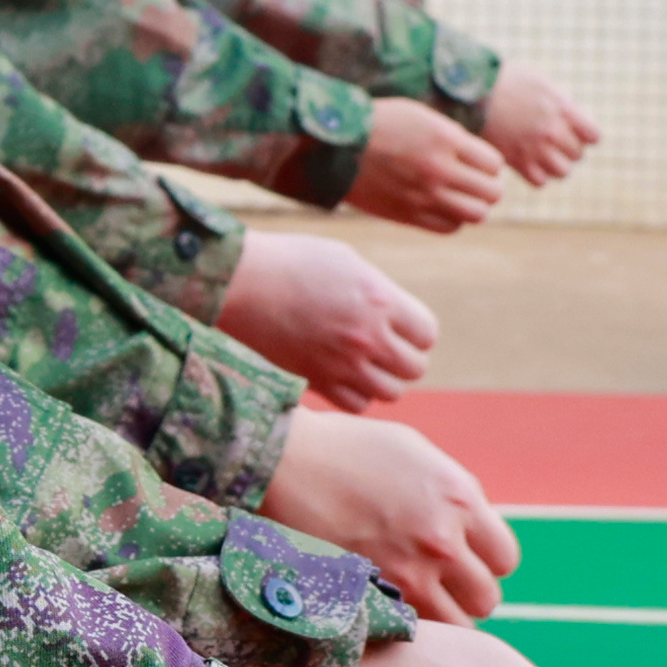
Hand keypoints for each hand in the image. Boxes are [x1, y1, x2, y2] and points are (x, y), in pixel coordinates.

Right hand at [218, 231, 440, 406]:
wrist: (240, 282)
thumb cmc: (291, 261)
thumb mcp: (346, 262)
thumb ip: (379, 291)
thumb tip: (397, 314)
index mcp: (379, 300)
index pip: (426, 333)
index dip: (417, 330)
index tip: (402, 326)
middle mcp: (367, 336)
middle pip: (414, 368)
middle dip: (405, 358)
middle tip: (387, 347)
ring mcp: (341, 363)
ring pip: (390, 392)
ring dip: (384, 379)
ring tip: (367, 364)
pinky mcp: (316, 381)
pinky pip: (356, 404)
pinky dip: (357, 394)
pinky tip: (344, 376)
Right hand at [265, 409, 517, 620]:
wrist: (284, 461)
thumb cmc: (349, 450)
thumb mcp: (417, 455)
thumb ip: (454, 497)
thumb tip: (474, 533)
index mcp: (459, 499)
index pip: (504, 559)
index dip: (485, 561)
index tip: (463, 558)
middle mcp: (441, 540)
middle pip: (486, 598)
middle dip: (466, 593)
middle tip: (439, 582)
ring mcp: (405, 573)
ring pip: (455, 626)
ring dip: (440, 616)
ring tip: (414, 598)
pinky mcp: (370, 595)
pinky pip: (408, 629)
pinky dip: (404, 624)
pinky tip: (385, 603)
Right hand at [343, 98, 507, 233]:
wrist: (336, 144)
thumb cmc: (380, 124)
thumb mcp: (422, 117)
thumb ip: (453, 137)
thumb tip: (479, 159)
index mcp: (445, 140)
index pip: (494, 164)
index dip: (489, 164)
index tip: (477, 161)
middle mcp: (439, 170)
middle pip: (491, 193)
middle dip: (487, 187)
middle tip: (474, 182)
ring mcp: (424, 195)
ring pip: (476, 215)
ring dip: (474, 206)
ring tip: (460, 197)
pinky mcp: (408, 214)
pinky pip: (449, 227)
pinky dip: (453, 219)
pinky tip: (441, 206)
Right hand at [475, 69, 603, 185]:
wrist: (473, 93)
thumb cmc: (506, 81)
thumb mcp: (540, 81)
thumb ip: (561, 101)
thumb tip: (574, 116)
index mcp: (562, 109)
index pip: (593, 136)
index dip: (585, 134)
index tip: (573, 130)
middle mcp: (552, 131)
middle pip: (577, 154)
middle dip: (568, 148)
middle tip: (551, 140)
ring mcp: (535, 148)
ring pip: (563, 172)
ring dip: (555, 165)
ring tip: (542, 154)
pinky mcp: (517, 162)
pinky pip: (540, 181)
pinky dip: (537, 175)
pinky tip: (528, 162)